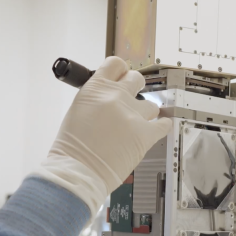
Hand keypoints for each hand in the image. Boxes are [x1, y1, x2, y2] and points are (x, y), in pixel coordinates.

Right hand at [34, 57, 171, 212]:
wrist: (78, 171)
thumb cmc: (71, 149)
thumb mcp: (77, 112)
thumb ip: (95, 100)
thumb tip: (107, 100)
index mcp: (95, 89)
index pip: (115, 64)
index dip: (120, 71)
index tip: (122, 76)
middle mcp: (116, 96)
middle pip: (136, 79)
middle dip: (135, 87)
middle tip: (133, 98)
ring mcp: (133, 114)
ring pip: (151, 104)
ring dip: (146, 113)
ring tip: (138, 123)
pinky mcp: (146, 133)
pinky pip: (163, 125)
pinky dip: (162, 127)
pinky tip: (159, 128)